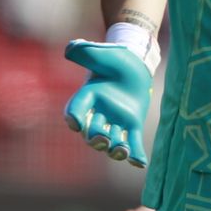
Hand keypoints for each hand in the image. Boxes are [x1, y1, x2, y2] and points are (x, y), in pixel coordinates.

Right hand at [64, 40, 152, 166]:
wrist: (134, 64)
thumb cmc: (114, 58)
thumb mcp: (101, 53)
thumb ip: (86, 52)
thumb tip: (71, 48)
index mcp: (87, 97)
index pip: (76, 110)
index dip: (74, 117)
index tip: (75, 123)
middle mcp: (98, 113)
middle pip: (92, 133)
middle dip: (95, 138)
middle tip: (102, 138)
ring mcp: (115, 122)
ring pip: (112, 142)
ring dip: (115, 150)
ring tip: (121, 150)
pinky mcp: (132, 125)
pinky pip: (132, 143)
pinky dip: (135, 154)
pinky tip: (140, 162)